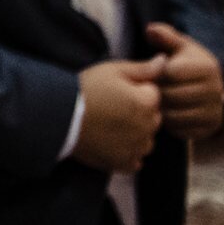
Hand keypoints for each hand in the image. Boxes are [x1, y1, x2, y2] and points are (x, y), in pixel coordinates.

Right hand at [73, 55, 165, 173]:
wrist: (59, 117)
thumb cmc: (86, 89)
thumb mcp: (112, 70)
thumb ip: (143, 68)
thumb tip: (165, 61)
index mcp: (146, 103)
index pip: (154, 95)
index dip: (136, 90)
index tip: (116, 91)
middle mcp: (146, 128)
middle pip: (152, 118)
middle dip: (139, 112)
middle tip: (112, 107)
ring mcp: (135, 148)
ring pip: (146, 140)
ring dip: (136, 134)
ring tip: (111, 125)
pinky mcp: (123, 163)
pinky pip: (136, 160)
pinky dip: (127, 153)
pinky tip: (111, 142)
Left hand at [148, 22, 223, 139]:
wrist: (207, 88)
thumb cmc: (186, 63)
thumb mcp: (178, 46)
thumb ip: (165, 36)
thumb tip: (150, 29)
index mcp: (207, 67)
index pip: (170, 73)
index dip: (154, 73)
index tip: (149, 73)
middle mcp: (216, 90)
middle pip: (171, 96)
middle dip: (155, 93)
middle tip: (146, 91)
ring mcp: (215, 111)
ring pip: (174, 115)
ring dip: (159, 110)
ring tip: (153, 101)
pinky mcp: (210, 128)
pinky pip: (181, 131)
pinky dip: (169, 125)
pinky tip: (165, 113)